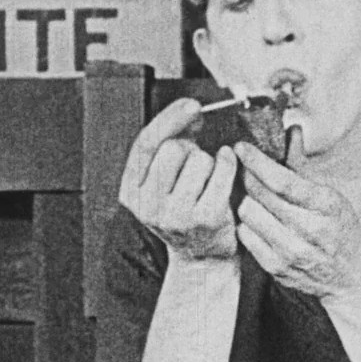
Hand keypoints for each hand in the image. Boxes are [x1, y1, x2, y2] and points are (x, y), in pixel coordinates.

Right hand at [119, 99, 237, 262]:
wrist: (203, 257)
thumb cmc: (187, 209)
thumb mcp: (167, 179)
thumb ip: (173, 142)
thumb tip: (191, 110)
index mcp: (131, 192)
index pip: (145, 145)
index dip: (168, 119)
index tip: (191, 104)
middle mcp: (148, 206)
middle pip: (173, 148)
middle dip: (191, 149)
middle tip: (196, 167)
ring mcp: (176, 215)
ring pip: (200, 159)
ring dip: (210, 161)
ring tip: (208, 181)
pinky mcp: (205, 219)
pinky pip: (222, 171)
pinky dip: (228, 163)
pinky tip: (226, 170)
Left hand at [233, 139, 360, 298]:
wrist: (352, 279)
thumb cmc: (342, 232)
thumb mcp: (331, 196)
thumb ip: (304, 166)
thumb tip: (291, 131)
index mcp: (327, 206)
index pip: (282, 180)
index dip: (256, 161)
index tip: (241, 147)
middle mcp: (309, 230)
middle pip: (260, 194)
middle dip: (248, 176)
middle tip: (246, 170)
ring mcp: (291, 252)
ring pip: (248, 213)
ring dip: (247, 201)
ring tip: (255, 198)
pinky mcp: (276, 268)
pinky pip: (245, 236)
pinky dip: (247, 224)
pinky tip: (258, 221)